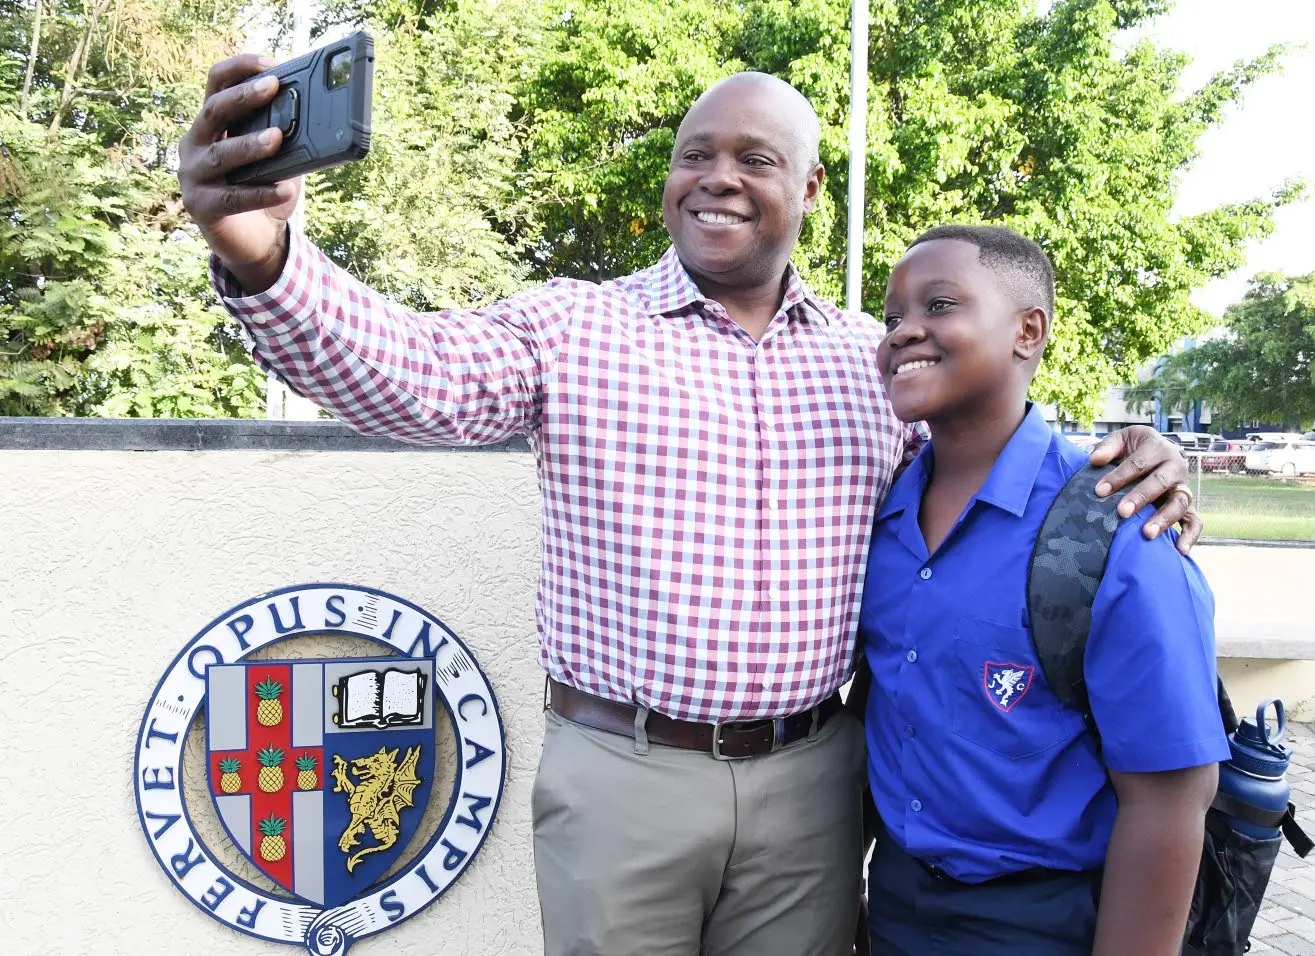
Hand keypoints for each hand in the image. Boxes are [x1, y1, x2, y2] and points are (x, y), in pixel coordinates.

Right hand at [178, 54, 300, 292]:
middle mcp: (194, 145)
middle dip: (244, 97)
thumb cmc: (263, 192)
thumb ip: (284, 138)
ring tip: (278, 138)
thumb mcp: (274, 160)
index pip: (215, 85)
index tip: (271, 62)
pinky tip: (287, 189)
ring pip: (221, 155)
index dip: (239, 69)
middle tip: (274, 87)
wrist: (253, 242)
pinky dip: (262, 192)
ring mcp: (193, 176)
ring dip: (250, 144)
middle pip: (213, 112)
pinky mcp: (202, 207)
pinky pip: (234, 198)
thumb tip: (315, 117)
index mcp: (210, 126)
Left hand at [1089, 426, 1201, 554]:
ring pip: (1179, 503)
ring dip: (1164, 519)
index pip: (1138, 463)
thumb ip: (1108, 448)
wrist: (1155, 450)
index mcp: (1157, 447)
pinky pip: (1195, 520)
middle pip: (1160, 482)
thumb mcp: (1121, 440)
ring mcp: (1182, 486)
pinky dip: (1191, 535)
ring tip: (1146, 534)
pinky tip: (1180, 550)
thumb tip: (1094, 460)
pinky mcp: (1187, 503)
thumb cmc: (1132, 448)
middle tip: (1122, 512)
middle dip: (1140, 498)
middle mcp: (1175, 465)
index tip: (1099, 491)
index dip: (1119, 477)